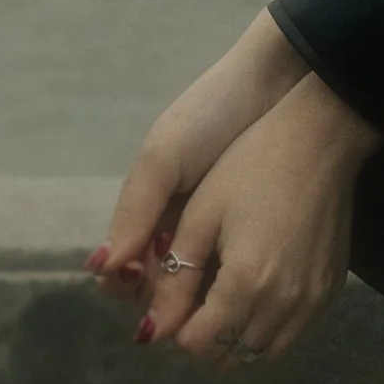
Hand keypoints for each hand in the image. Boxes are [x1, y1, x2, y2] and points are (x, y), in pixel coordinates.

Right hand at [94, 11, 310, 302]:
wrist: (281, 80)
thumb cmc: (213, 113)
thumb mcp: (166, 157)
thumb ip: (135, 209)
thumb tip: (103, 267)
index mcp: (150, 210)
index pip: (126, 269)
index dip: (129, 286)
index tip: (145, 286)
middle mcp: (180, 228)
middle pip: (161, 287)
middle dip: (166, 301)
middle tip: (185, 302)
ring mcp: (220, 232)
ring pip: (200, 288)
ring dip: (201, 303)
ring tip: (216, 304)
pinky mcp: (256, 233)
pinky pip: (238, 274)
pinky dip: (236, 287)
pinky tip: (247, 293)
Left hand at [139, 75, 381, 373]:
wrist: (321, 140)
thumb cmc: (249, 167)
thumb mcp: (200, 216)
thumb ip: (174, 278)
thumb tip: (151, 331)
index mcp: (245, 283)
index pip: (199, 344)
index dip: (175, 328)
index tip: (172, 298)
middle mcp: (283, 303)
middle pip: (231, 358)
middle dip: (203, 341)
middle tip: (192, 302)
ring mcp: (313, 301)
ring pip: (264, 356)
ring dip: (235, 343)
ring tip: (221, 305)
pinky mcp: (331, 291)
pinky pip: (293, 336)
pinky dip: (267, 333)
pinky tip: (255, 298)